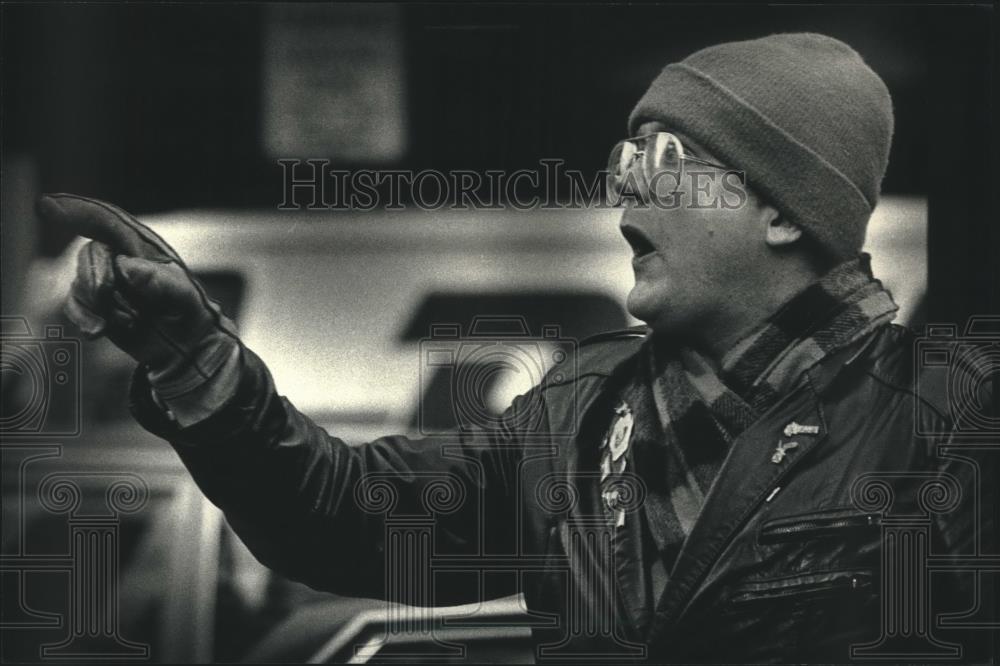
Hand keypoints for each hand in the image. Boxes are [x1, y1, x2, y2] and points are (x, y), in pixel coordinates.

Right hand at [39, 193, 241, 420]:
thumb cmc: (187, 312)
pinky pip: (75, 306)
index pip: (107, 220)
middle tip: (117, 298)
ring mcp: (103, 279)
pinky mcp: (93, 304)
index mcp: (142, 245)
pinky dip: (85, 319)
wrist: (183, 345)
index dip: (77, 210)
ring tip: (132, 320)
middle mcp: (118, 256)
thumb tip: (125, 266)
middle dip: (99, 279)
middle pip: (90, 254)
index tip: (46, 205)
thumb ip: (161, 281)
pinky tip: (99, 332)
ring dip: (101, 306)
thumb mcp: (184, 297)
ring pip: (81, 284)